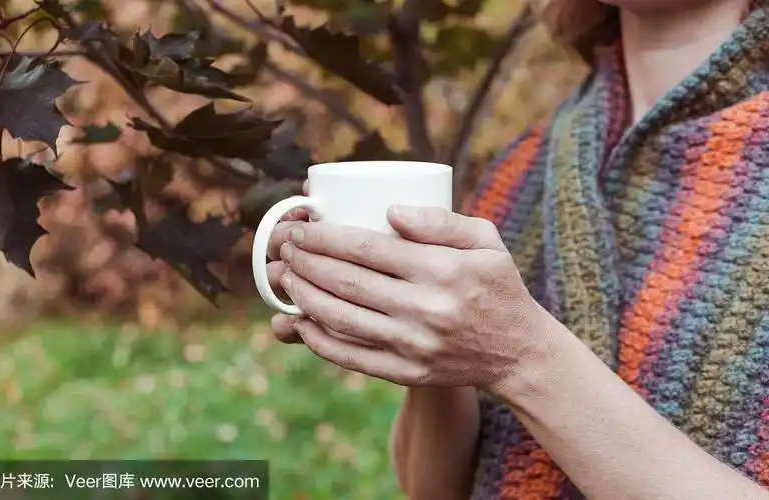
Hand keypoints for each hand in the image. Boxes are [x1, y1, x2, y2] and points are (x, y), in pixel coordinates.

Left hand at [277, 205, 548, 390]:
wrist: (517, 352)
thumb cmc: (497, 286)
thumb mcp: (486, 241)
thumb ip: (441, 220)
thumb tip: (390, 210)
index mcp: (443, 270)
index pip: (367, 248)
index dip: (325, 236)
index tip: (301, 227)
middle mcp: (425, 308)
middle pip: (347, 281)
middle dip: (305, 261)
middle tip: (284, 247)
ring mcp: (414, 344)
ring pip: (342, 318)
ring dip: (304, 296)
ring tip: (284, 277)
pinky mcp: (407, 372)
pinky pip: (351, 357)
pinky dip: (319, 340)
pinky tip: (300, 322)